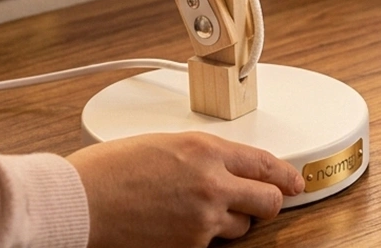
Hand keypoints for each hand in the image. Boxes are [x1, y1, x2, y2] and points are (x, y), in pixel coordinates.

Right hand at [68, 131, 303, 247]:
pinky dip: (206, 236)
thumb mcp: (166, 143)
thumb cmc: (113, 167)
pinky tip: (184, 224)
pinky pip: (213, 244)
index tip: (295, 179)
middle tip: (265, 201)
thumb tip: (224, 166)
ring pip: (243, 227)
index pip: (263, 162)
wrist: (84, 199)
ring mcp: (202, 220)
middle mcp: (211, 183)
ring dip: (234, 220)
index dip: (285, 173)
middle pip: (268, 200)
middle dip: (269, 201)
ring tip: (204, 210)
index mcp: (205, 148)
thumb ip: (202, 155)